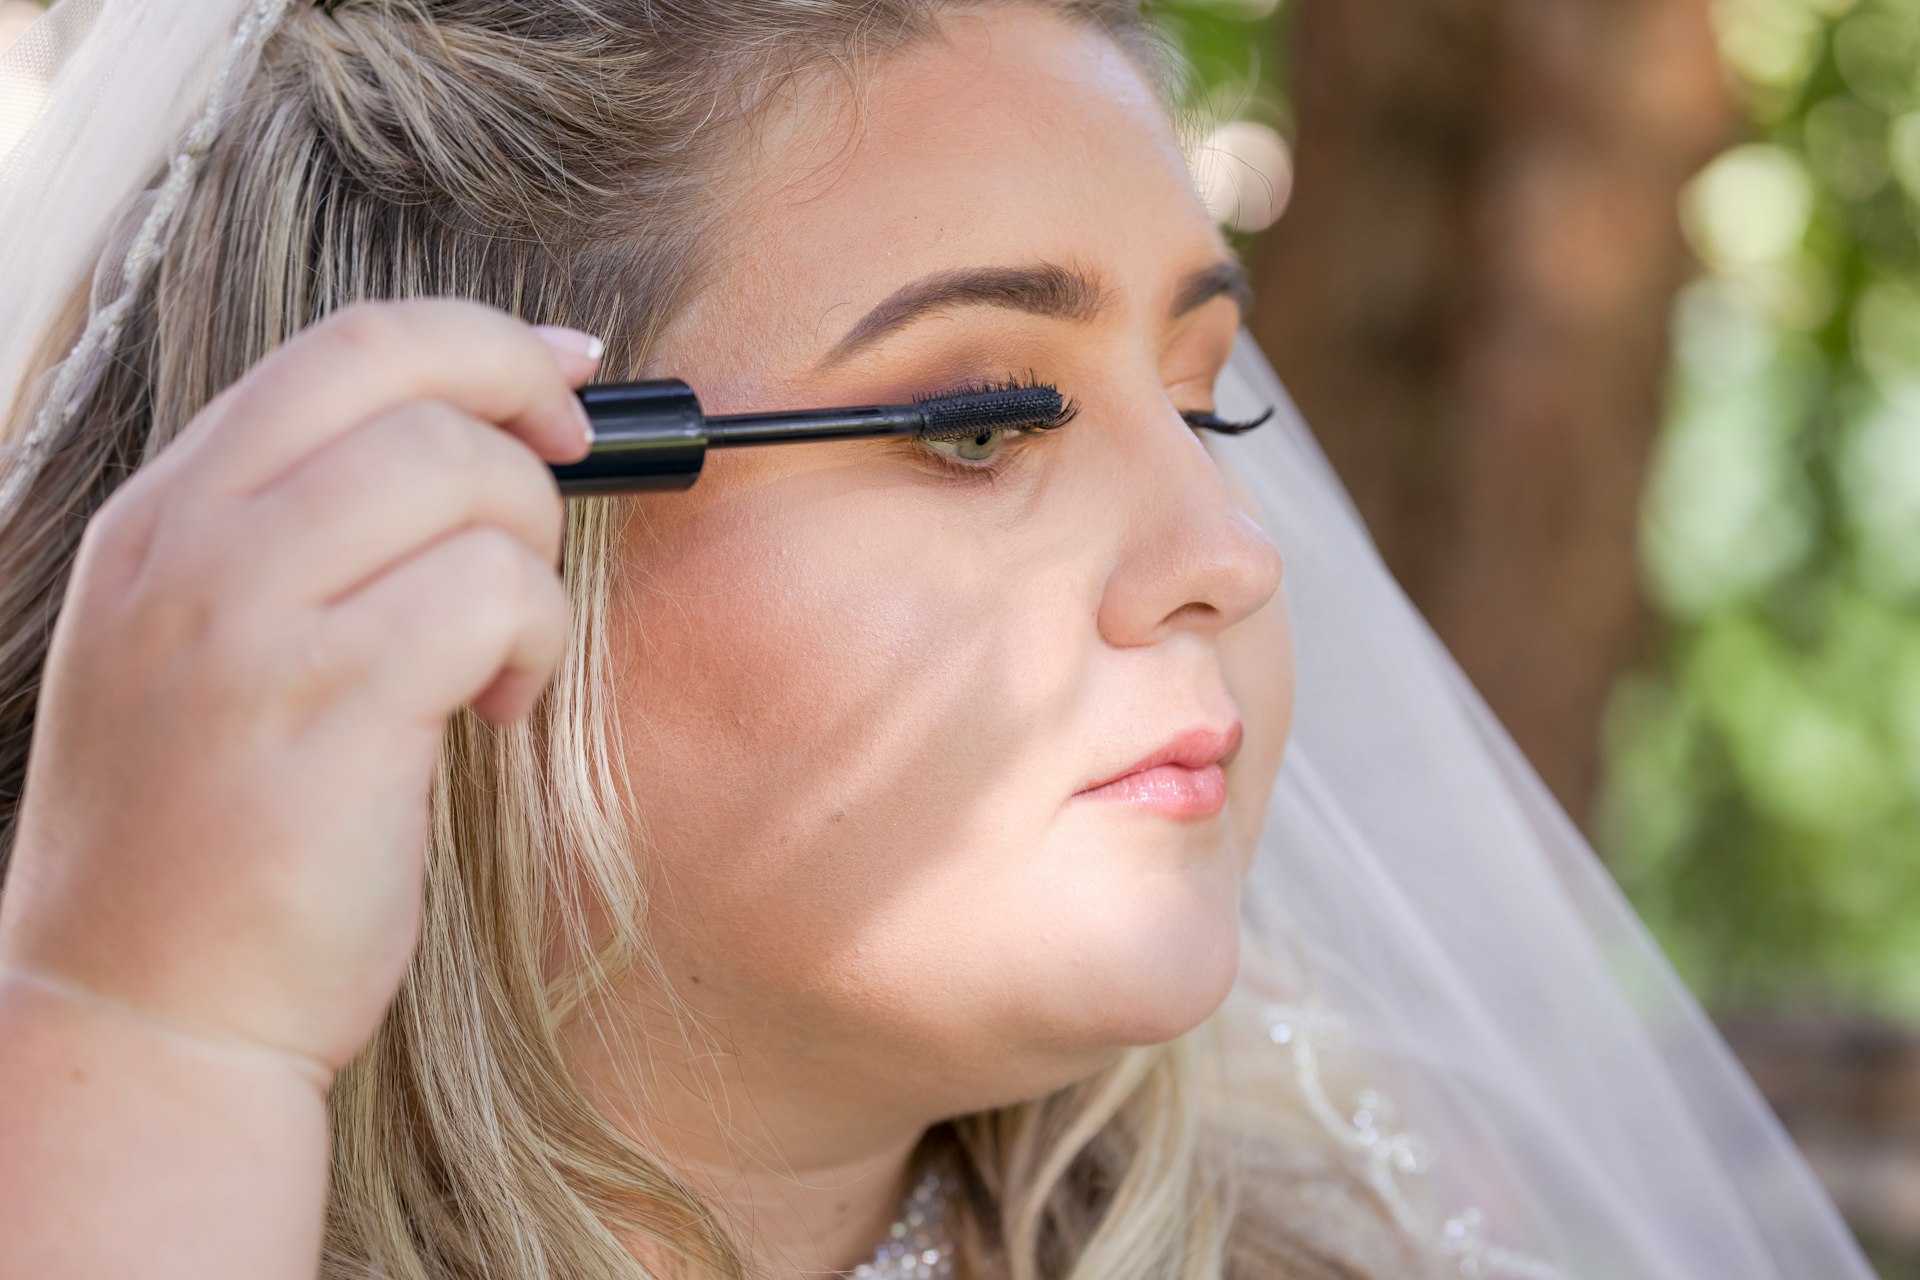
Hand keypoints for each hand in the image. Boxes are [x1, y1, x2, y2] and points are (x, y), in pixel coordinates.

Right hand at [0, 298, 599, 1077]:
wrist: (141, 1017)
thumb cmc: (207, 848)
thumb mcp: (208, 656)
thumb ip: (303, 545)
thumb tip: (473, 445)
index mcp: (159, 520)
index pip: (340, 349)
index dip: (481, 342)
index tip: (567, 373)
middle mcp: (184, 546)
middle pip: (402, 368)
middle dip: (528, 410)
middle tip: (568, 486)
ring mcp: (240, 621)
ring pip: (459, 470)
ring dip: (532, 552)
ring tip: (506, 651)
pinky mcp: (324, 705)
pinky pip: (489, 592)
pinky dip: (533, 639)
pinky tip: (498, 713)